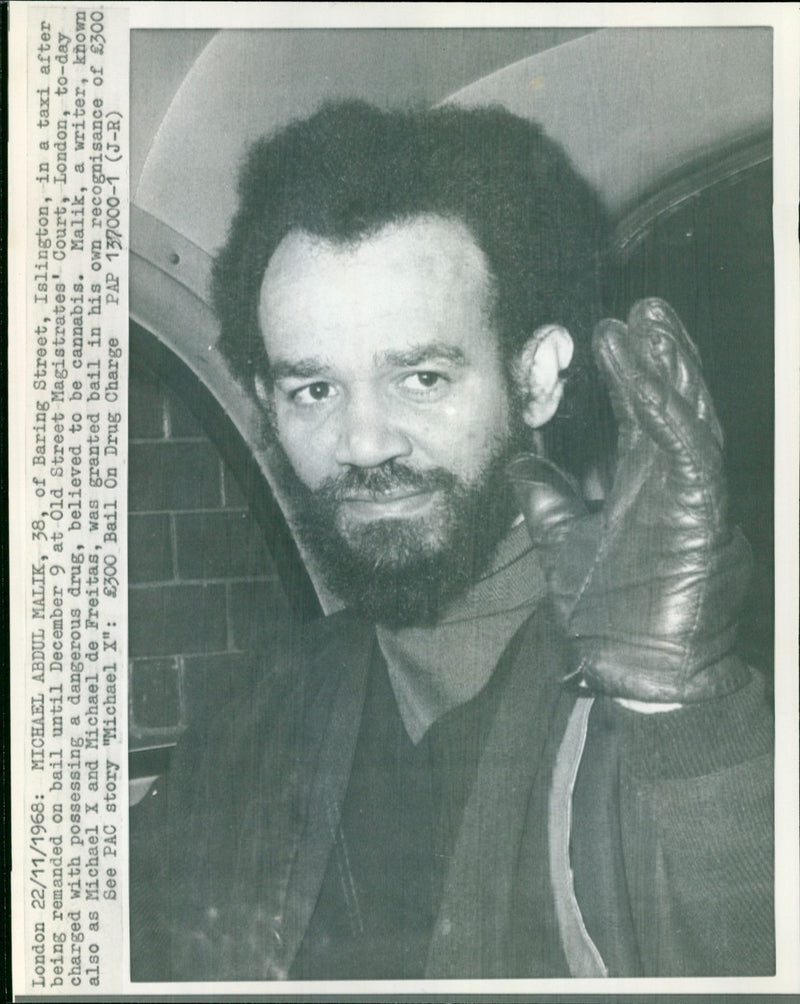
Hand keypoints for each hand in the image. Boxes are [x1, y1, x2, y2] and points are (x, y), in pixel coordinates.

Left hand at [508, 298, 750, 702]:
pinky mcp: (702, 509)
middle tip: (645, 310)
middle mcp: (674, 481)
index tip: (611, 335)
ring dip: (666, 366)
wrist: (638, 671)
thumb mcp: (562, 541)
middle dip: (660, 355)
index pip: (642, 415)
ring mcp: (692, 493)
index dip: (631, 374)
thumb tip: (522, 464)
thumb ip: (547, 500)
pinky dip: (665, 407)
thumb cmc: (609, 613)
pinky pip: (686, 446)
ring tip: (650, 321)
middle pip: (672, 403)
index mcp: (647, 485)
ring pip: (686, 414)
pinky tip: (648, 371)